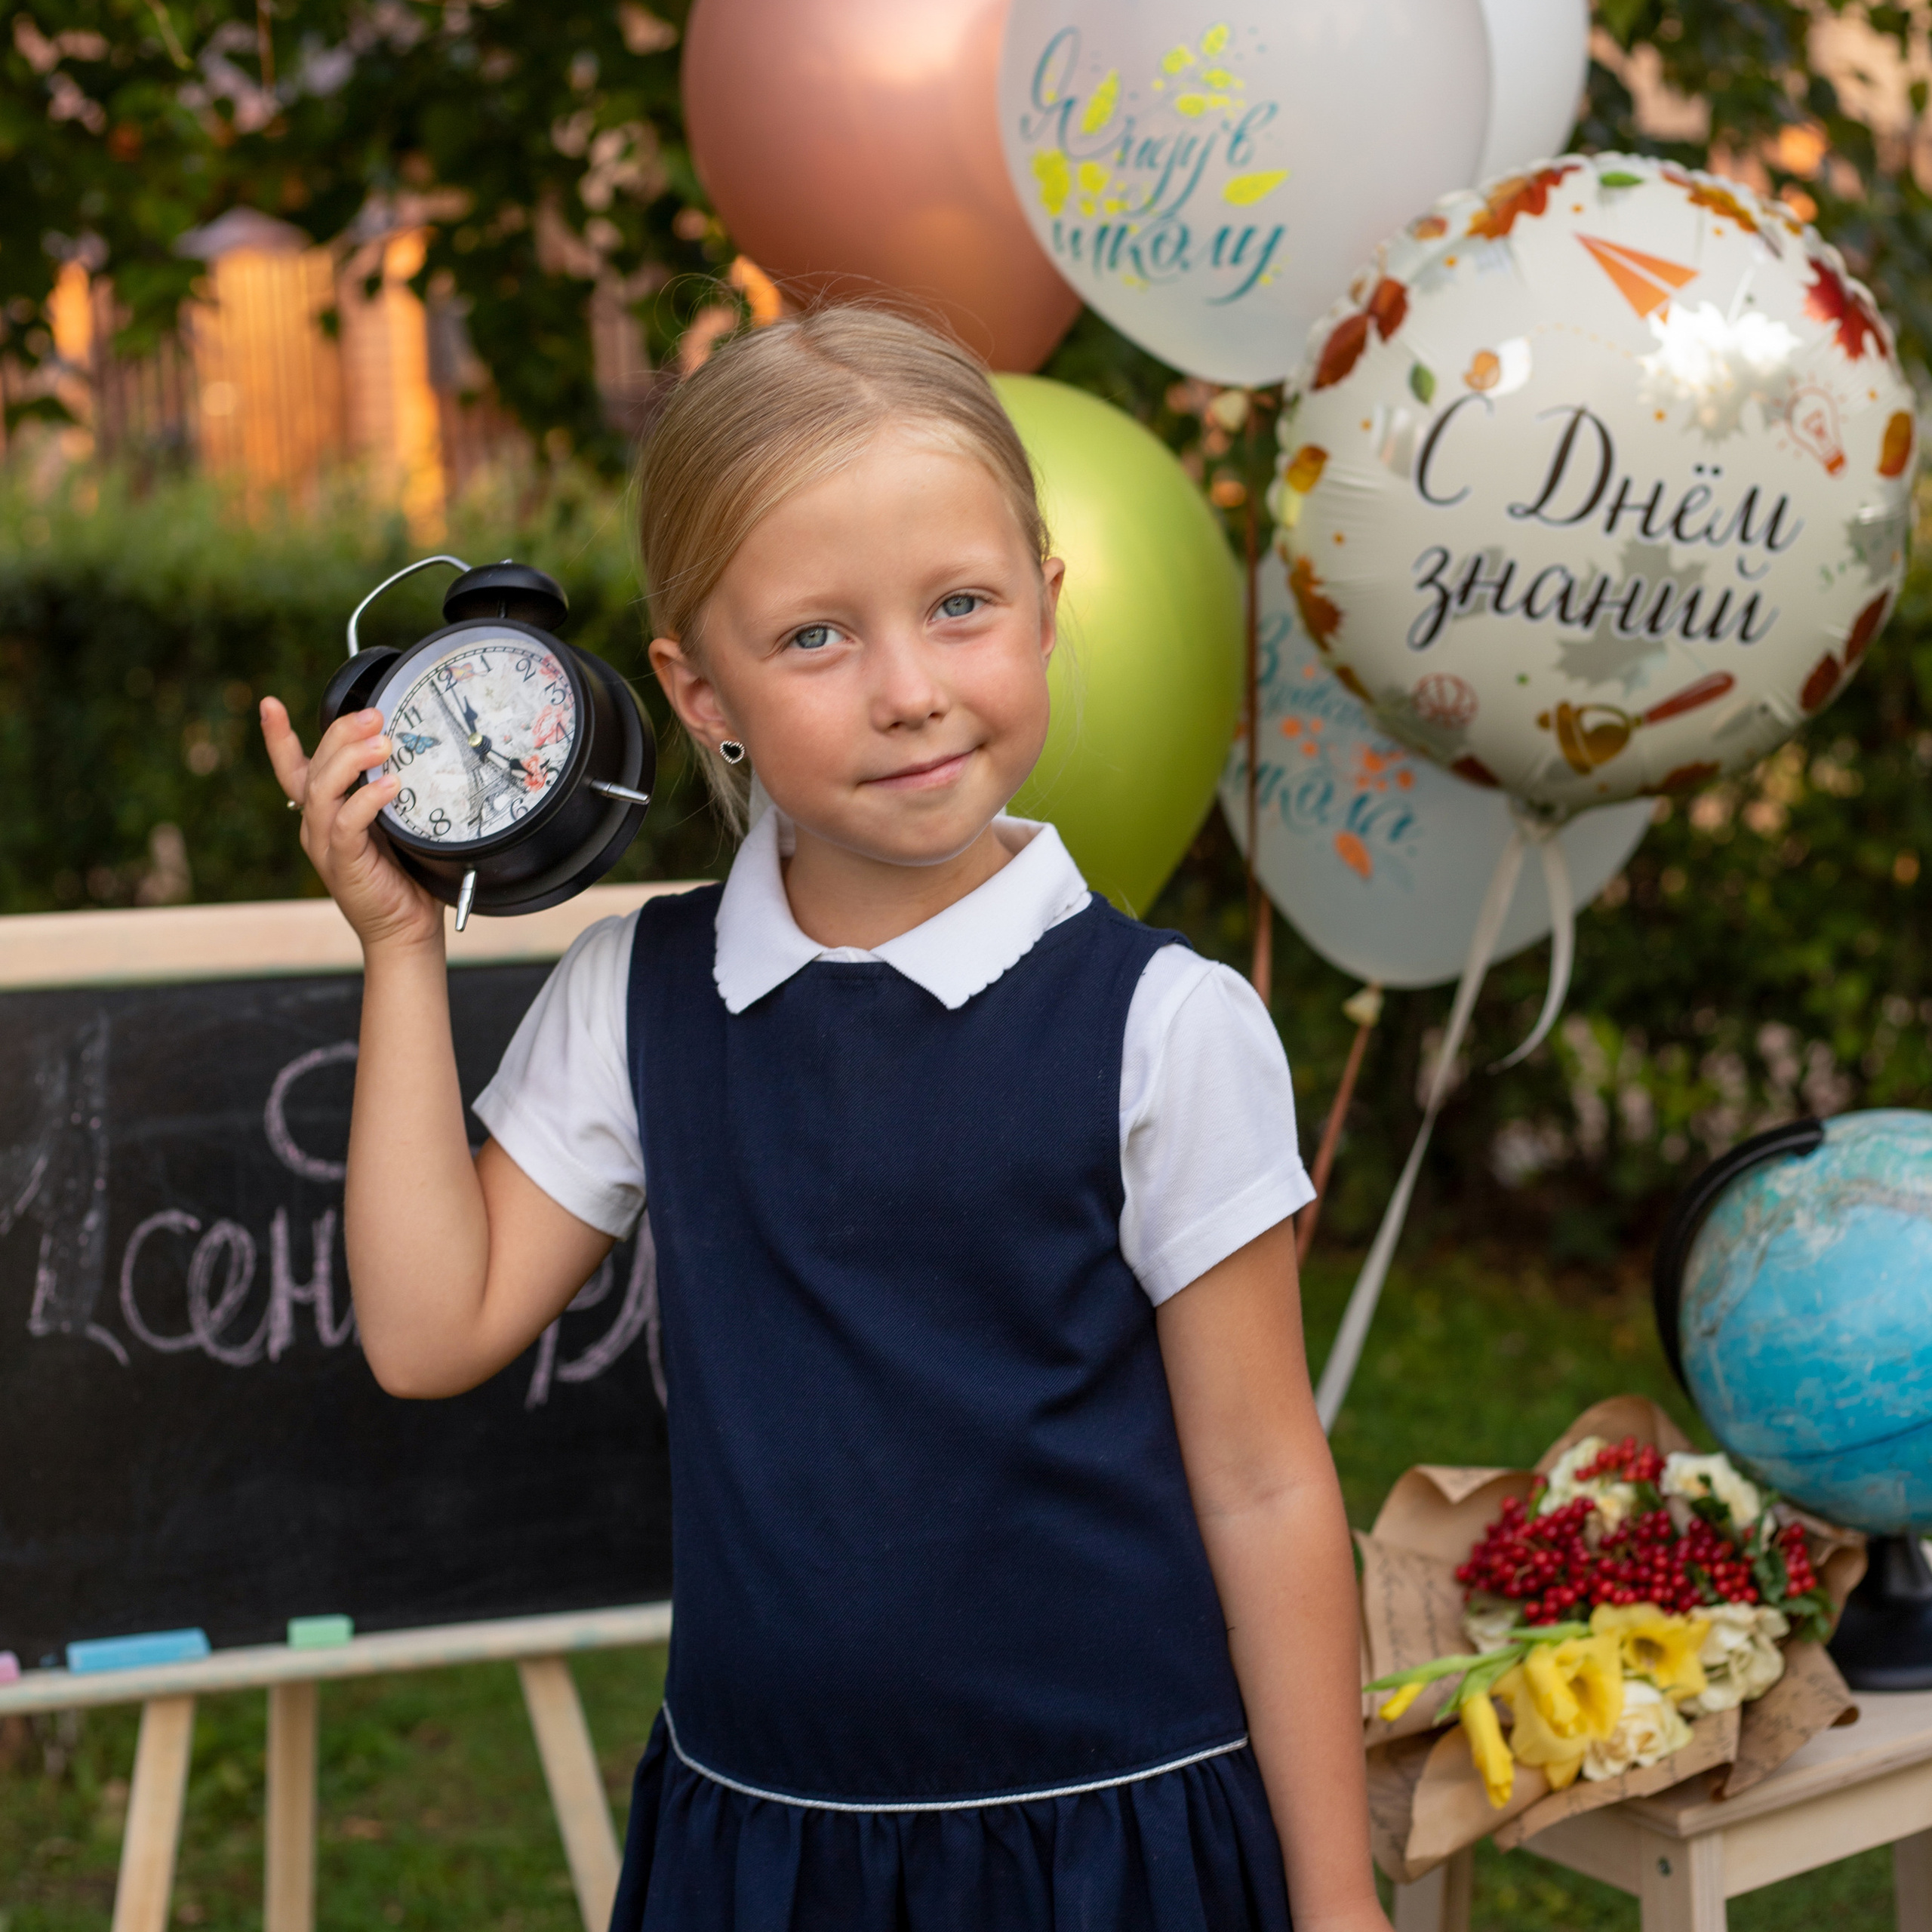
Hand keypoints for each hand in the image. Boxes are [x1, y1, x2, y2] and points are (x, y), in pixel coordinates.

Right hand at [261, 697, 445, 953]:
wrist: (405, 929)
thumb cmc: (405, 874)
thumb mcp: (393, 824)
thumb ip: (387, 792)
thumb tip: (408, 750)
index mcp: (324, 812)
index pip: (293, 769)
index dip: (278, 738)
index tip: (269, 704)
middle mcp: (316, 825)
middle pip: (315, 768)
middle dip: (341, 734)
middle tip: (374, 715)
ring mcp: (325, 844)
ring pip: (323, 790)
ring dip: (352, 760)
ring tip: (383, 742)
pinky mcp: (343, 863)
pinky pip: (347, 823)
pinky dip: (366, 800)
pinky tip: (390, 785)